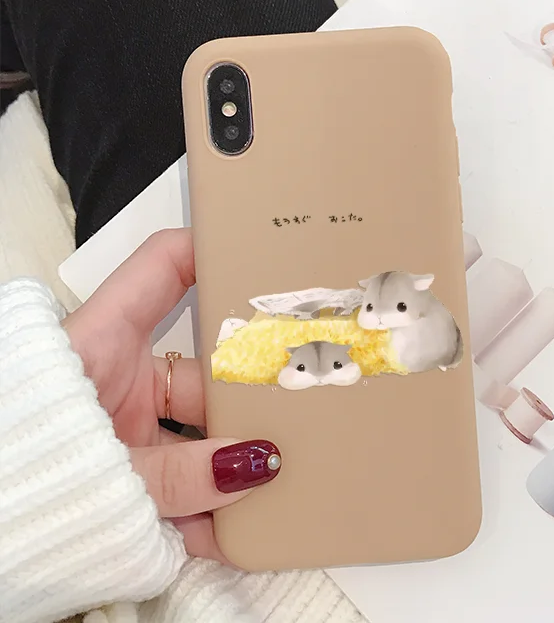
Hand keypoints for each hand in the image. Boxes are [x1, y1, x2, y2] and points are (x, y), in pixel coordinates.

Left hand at [63, 228, 279, 561]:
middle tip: (301, 397)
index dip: (211, 246)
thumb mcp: (102, 469)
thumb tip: (260, 462)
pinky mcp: (131, 469)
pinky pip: (183, 480)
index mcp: (102, 342)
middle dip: (251, 390)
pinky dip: (205, 507)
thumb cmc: (18, 470)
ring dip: (233, 463)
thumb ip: (180, 474)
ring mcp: (129, 424)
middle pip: (206, 366)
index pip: (162, 268)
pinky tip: (227, 532)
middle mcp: (121, 376)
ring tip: (278, 478)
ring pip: (201, 431)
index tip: (265, 249)